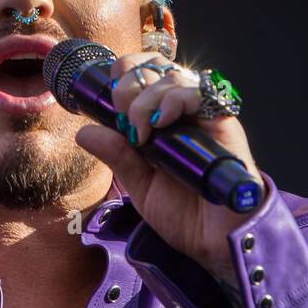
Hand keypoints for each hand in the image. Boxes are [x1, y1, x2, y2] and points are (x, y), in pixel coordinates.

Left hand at [73, 52, 261, 284]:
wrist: (216, 240)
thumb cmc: (183, 213)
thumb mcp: (139, 185)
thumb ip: (116, 156)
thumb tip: (83, 132)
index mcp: (160, 118)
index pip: (143, 70)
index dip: (124, 71)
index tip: (110, 97)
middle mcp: (182, 111)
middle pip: (155, 67)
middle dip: (128, 86)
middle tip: (123, 117)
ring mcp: (203, 115)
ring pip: (174, 76)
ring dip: (147, 96)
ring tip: (141, 130)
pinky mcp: (223, 123)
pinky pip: (201, 92)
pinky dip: (175, 99)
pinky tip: (162, 120)